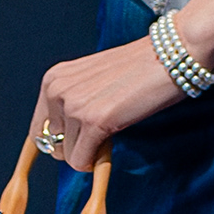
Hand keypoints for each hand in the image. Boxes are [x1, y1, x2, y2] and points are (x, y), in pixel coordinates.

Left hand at [30, 36, 183, 173]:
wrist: (173, 52)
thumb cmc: (141, 65)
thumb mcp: (94, 78)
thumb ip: (75, 100)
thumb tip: (65, 139)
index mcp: (54, 78)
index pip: (39, 129)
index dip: (62, 139)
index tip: (80, 139)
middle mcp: (57, 90)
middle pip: (52, 145)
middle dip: (77, 145)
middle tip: (103, 131)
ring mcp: (74, 106)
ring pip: (68, 155)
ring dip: (91, 150)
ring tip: (115, 127)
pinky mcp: (94, 122)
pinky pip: (82, 161)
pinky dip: (95, 161)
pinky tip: (113, 140)